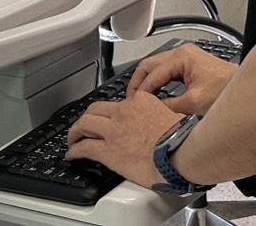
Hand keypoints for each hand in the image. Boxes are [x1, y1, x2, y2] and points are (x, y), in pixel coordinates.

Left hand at [66, 91, 180, 186]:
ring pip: (84, 124)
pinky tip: (72, 155)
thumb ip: (162, 116)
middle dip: (86, 118)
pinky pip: (84, 147)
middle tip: (83, 126)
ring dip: (75, 132)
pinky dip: (74, 151)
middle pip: (95, 109)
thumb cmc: (182, 138)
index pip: (119, 104)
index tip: (110, 119)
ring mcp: (114, 130)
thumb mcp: (173, 116)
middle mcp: (124, 111)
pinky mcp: (108, 150)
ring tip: (73, 139)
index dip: (111, 113)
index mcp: (141, 101)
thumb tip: (165, 123)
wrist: (180, 152)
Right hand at [128, 43, 238, 115]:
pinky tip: (157, 96)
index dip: (140, 91)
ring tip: (142, 101)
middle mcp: (183, 53)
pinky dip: (159, 83)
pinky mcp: (191, 65)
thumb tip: (151, 110)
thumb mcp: (193, 102)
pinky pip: (167, 72)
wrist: (245, 89)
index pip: (151, 73)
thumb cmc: (226, 89)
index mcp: (182, 57)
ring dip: (149, 83)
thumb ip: (168, 105)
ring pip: (157, 68)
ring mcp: (187, 57)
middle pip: (150, 66)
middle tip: (132, 101)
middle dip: (139, 83)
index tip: (133, 104)